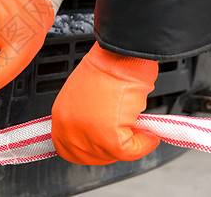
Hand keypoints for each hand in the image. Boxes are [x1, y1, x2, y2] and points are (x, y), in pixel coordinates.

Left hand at [51, 43, 160, 164]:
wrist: (121, 54)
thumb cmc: (107, 67)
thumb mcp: (83, 96)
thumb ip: (84, 118)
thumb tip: (98, 134)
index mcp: (61, 117)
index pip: (67, 150)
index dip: (89, 152)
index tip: (104, 148)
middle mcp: (69, 127)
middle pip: (89, 157)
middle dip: (110, 152)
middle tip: (127, 139)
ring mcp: (87, 133)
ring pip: (112, 155)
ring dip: (130, 145)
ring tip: (139, 129)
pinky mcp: (108, 136)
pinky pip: (130, 151)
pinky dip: (144, 145)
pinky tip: (149, 133)